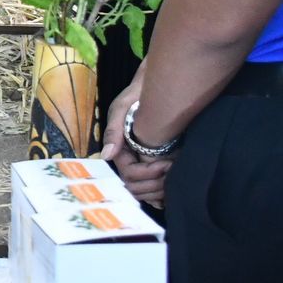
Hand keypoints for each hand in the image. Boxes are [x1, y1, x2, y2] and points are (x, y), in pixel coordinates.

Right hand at [101, 66, 171, 207]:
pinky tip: (171, 190)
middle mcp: (128, 159)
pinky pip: (153, 191)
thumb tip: (106, 156)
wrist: (159, 87)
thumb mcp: (123, 107)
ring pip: (144, 192)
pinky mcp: (153, 165)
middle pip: (135, 187)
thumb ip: (113, 131)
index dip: (147, 174)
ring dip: (160, 190)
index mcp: (118, 148)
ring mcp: (140, 164)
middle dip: (154, 184)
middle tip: (174, 169)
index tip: (167, 163)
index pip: (129, 174)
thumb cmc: (138, 94)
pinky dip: (161, 195)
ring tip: (176, 175)